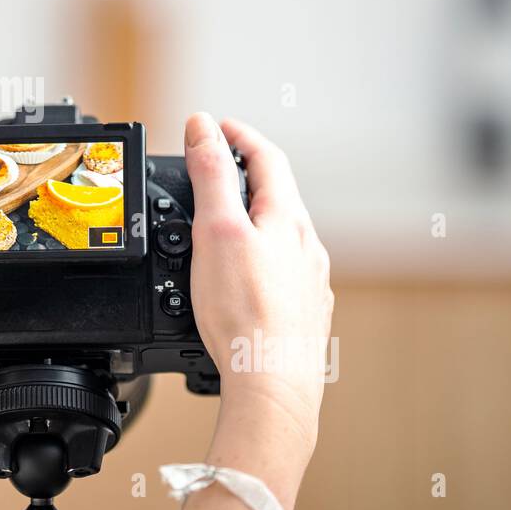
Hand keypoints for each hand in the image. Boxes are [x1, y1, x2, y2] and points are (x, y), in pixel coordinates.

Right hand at [176, 112, 333, 509]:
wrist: (272, 385)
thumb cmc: (245, 313)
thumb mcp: (217, 229)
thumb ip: (211, 173)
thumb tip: (203, 124)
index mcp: (286, 219)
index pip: (267, 157)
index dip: (239, 134)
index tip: (216, 126)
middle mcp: (305, 247)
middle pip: (277, 195)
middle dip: (246, 175)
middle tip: (215, 166)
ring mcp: (307, 282)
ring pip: (281, 236)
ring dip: (254, 218)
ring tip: (223, 221)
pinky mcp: (301, 315)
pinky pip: (281, 272)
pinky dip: (258, 259)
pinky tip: (242, 279)